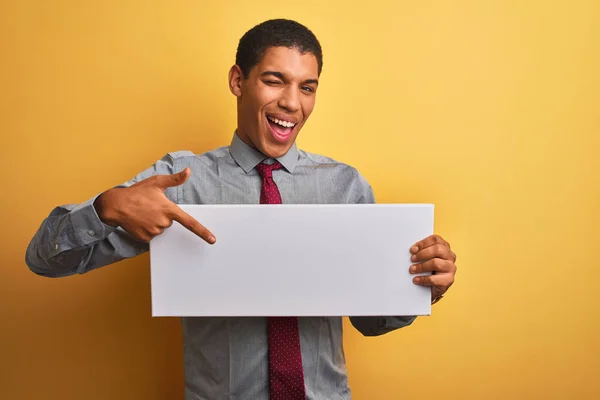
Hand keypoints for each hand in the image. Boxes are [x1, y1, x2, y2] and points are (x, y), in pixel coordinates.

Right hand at [94, 168, 215, 243]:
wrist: (115, 204)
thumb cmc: (137, 192)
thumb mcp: (157, 182)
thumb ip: (175, 179)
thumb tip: (188, 171)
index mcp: (169, 209)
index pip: (190, 223)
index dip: (203, 232)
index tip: (212, 240)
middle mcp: (163, 222)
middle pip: (170, 223)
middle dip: (163, 216)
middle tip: (151, 208)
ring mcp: (154, 231)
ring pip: (161, 229)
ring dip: (155, 222)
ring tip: (144, 213)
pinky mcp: (145, 238)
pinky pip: (151, 236)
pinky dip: (147, 229)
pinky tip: (139, 221)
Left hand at [409, 234, 456, 300]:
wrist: (432, 288)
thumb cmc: (428, 270)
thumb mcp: (425, 258)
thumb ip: (421, 252)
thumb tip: (412, 250)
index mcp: (444, 247)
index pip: (436, 239)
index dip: (423, 243)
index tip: (413, 249)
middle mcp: (450, 256)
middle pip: (438, 249)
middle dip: (422, 254)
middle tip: (412, 259)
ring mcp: (451, 268)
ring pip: (436, 263)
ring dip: (421, 266)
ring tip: (412, 270)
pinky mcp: (449, 280)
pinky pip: (434, 279)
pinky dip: (423, 279)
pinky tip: (416, 280)